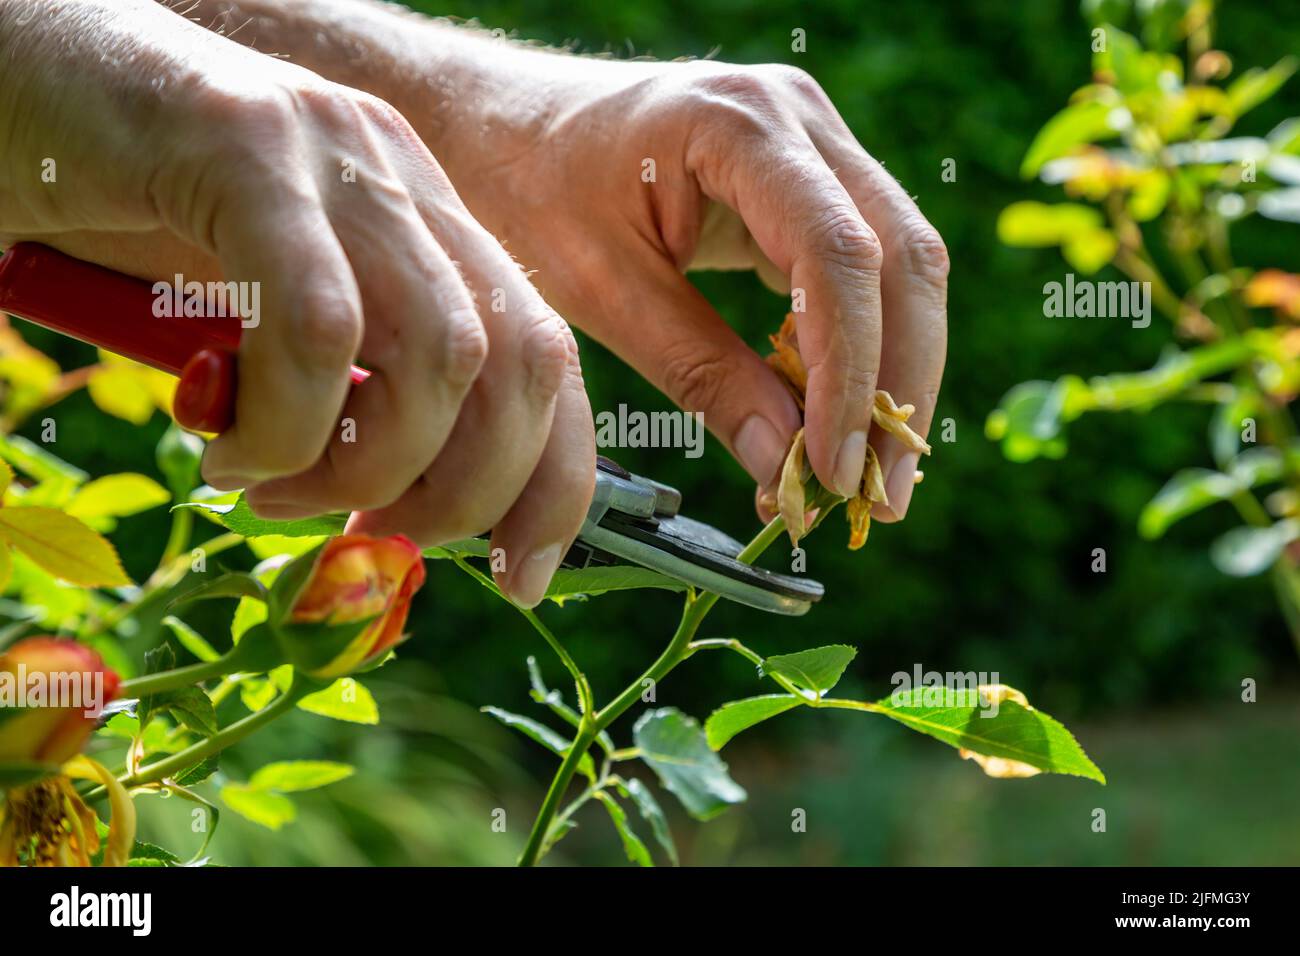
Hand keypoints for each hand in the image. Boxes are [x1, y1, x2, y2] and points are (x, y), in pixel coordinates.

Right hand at [0, 0, 594, 605]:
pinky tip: (226, 444)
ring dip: (366, 469)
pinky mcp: (249, 151)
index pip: (544, 358)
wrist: (15, 69)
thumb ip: (345, 391)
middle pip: (518, 363)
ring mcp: (335, 157)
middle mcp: (403, 180)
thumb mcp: (269, 314)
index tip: (520, 576)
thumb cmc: (129, 214)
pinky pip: (317, 327)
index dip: (553, 482)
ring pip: (439, 355)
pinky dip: (287, 423)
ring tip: (274, 488)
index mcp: (424, 220)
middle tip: (367, 535)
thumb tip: (393, 513)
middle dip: (465, 493)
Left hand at [420, 47, 948, 520]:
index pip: (835, 255)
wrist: (504, 125)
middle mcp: (796, 116)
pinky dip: (861, 350)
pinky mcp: (809, 177)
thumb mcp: (602, 292)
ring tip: (871, 478)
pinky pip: (865, 268)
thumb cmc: (530, 191)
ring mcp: (812, 140)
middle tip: (883, 498)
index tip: (835, 473)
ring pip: (903, 263)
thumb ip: (701, 375)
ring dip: (898, 375)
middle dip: (901, 387)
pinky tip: (838, 421)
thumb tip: (788, 469)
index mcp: (737, 125)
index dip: (850, 375)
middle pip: (903, 256)